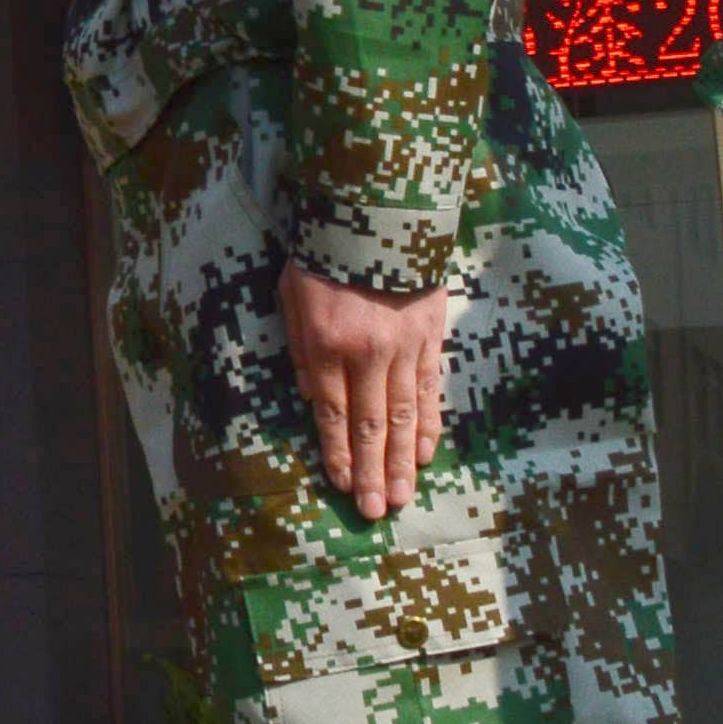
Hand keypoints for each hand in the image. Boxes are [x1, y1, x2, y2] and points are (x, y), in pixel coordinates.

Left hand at [283, 262, 459, 521]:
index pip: (330, 413)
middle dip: (373, 472)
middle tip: (377, 513)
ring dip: (404, 461)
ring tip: (404, 498)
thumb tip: (307, 400)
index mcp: (326, 344)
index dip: (337, 453)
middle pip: (370, 424)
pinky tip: (426, 453)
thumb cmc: (323, 253)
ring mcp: (404, 348)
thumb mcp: (291, 296)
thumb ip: (298, 350)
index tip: (343, 487)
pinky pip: (430, 390)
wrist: (376, 210)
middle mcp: (367, 353)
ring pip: (405, 415)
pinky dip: (428, 424)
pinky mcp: (431, 338)